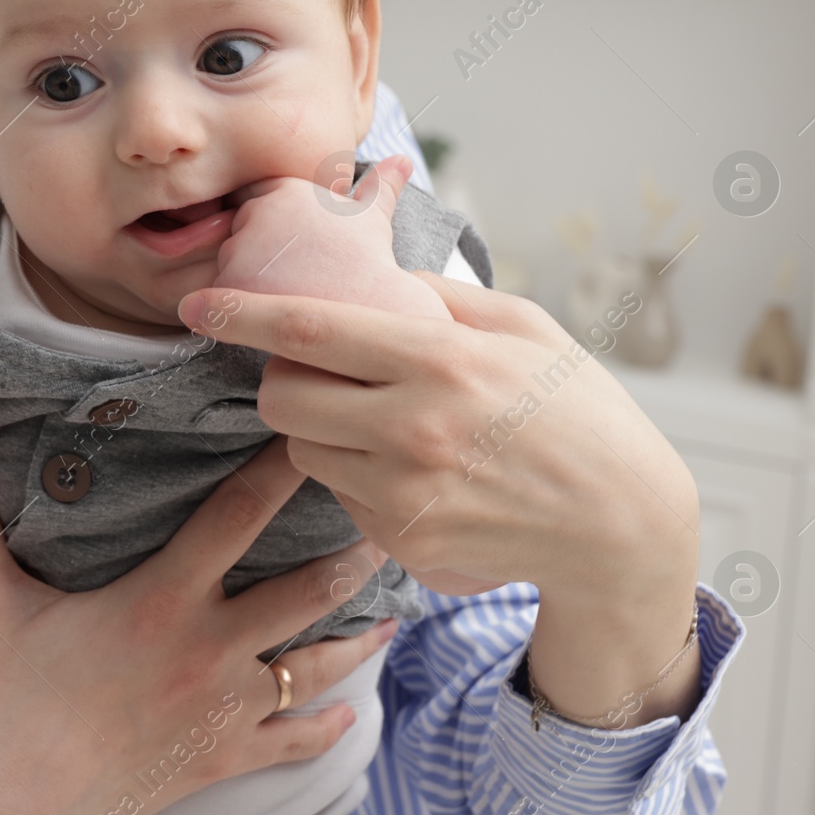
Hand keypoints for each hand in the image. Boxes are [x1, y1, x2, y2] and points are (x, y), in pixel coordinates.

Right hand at [0, 433, 397, 814]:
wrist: (12, 804)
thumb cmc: (5, 695)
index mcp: (162, 598)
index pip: (238, 515)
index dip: (283, 469)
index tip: (318, 433)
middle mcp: (209, 648)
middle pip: (308, 589)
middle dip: (355, 554)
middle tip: (392, 520)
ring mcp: (224, 708)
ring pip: (319, 666)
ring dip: (359, 637)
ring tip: (393, 612)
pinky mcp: (224, 759)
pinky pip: (295, 742)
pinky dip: (327, 726)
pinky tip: (351, 713)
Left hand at [175, 275, 702, 725]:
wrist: (619, 524)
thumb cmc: (575, 410)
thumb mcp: (523, 327)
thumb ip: (438, 297)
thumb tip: (372, 275)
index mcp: (438, 360)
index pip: (307, 331)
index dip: (240, 314)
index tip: (196, 304)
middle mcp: (410, 428)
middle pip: (282, 401)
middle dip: (285, 382)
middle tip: (322, 375)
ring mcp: (403, 492)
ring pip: (302, 454)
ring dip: (319, 432)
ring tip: (379, 423)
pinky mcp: (403, 539)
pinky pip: (340, 497)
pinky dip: (355, 477)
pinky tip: (412, 470)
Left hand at [213, 155, 448, 319]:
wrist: (376, 314)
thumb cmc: (373, 268)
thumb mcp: (375, 218)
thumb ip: (379, 186)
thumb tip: (401, 161)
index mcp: (286, 188)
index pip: (253, 203)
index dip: (272, 235)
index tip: (293, 256)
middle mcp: (259, 210)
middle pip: (235, 238)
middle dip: (256, 262)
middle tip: (294, 283)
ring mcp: (242, 247)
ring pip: (226, 269)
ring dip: (245, 289)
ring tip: (287, 302)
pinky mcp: (230, 287)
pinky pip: (217, 302)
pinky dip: (236, 315)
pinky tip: (271, 321)